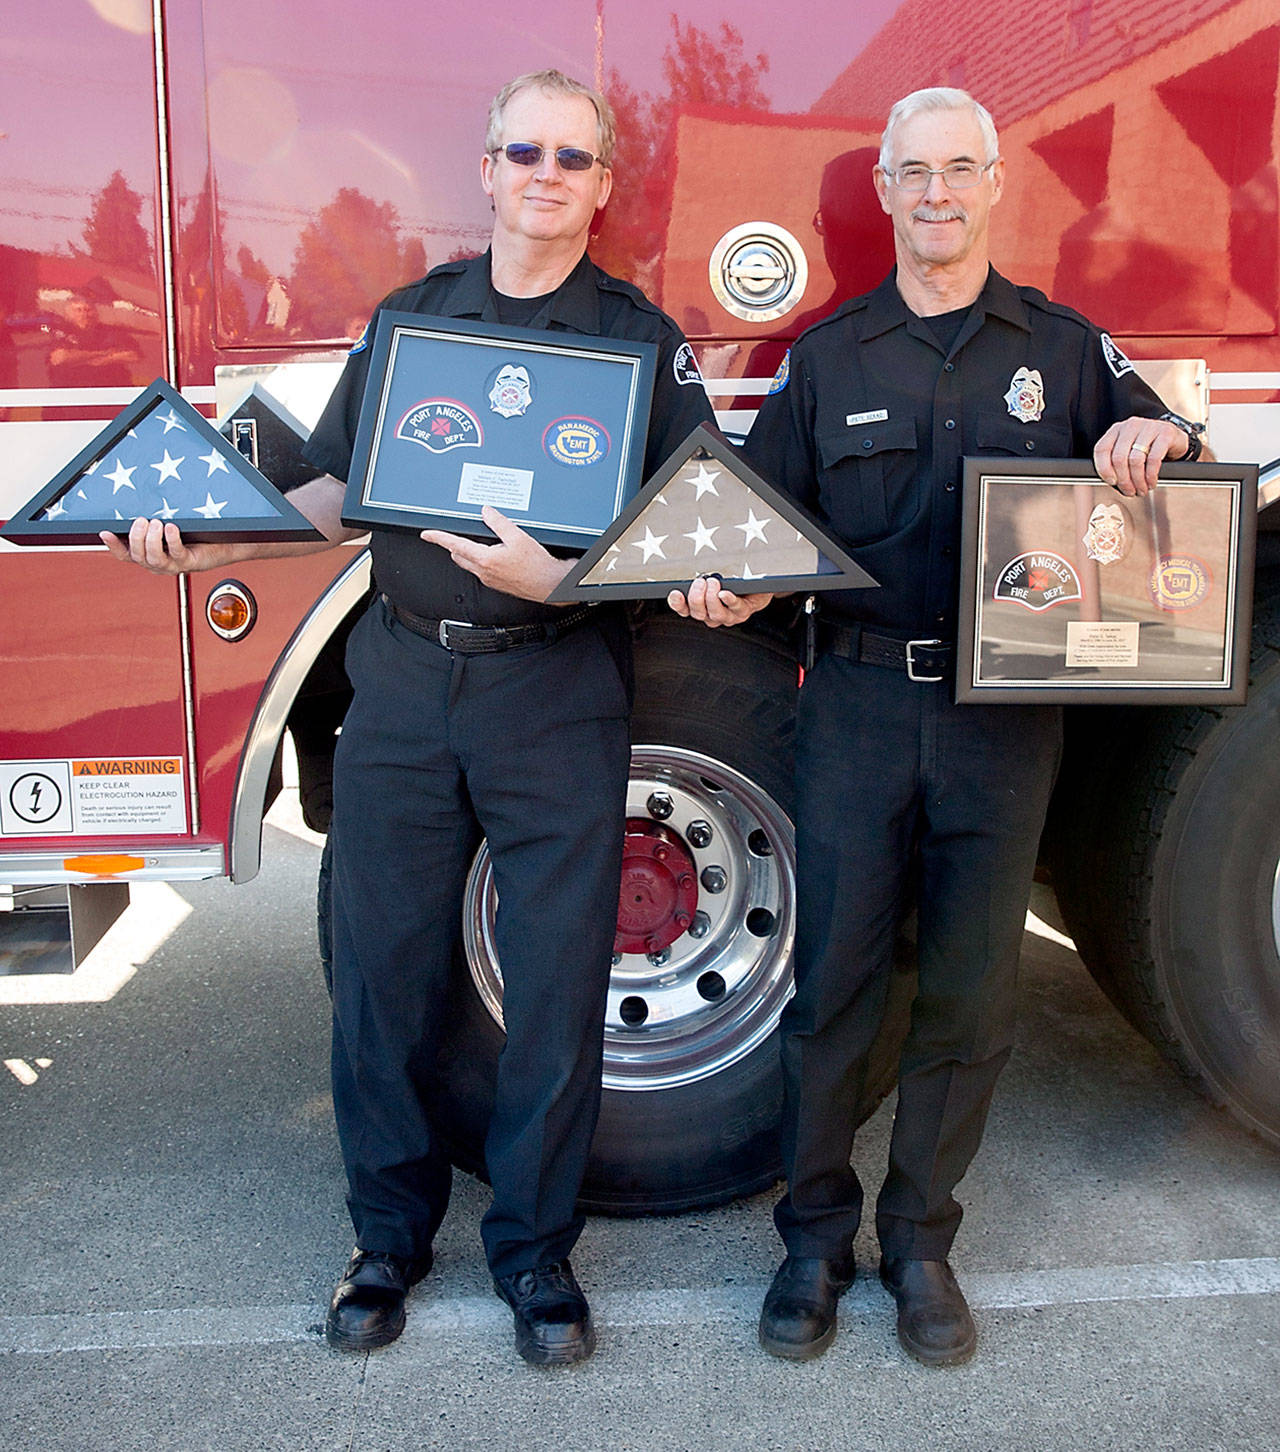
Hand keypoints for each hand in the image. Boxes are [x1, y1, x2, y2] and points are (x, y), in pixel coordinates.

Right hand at [100, 518, 239, 574]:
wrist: (221, 544)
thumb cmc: (192, 535)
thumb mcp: (166, 528)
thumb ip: (150, 521)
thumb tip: (137, 502)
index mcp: (148, 555)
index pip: (124, 554)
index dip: (113, 546)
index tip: (105, 532)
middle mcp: (157, 564)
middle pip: (137, 555)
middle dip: (136, 537)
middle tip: (142, 520)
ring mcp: (172, 565)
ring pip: (153, 558)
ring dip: (152, 540)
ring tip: (156, 523)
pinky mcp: (188, 562)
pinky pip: (176, 553)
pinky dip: (171, 539)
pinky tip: (171, 528)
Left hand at [420, 505, 569, 602]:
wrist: (551, 585)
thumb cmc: (537, 566)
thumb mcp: (518, 537)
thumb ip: (499, 522)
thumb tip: (487, 512)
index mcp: (485, 559)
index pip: (454, 545)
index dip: (438, 538)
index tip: (427, 534)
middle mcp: (484, 572)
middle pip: (458, 555)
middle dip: (453, 544)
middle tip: (454, 533)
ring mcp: (490, 580)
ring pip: (469, 563)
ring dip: (467, 552)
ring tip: (477, 540)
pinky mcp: (497, 584)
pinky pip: (481, 570)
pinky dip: (480, 560)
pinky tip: (494, 553)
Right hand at [667, 574, 773, 626]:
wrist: (759, 586)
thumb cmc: (734, 581)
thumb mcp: (714, 576)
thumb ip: (701, 577)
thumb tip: (688, 568)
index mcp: (702, 607)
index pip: (684, 609)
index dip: (678, 604)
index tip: (675, 593)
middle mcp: (713, 615)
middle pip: (698, 613)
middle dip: (696, 598)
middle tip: (700, 582)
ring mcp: (728, 616)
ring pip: (715, 614)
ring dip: (712, 598)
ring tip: (713, 582)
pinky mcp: (743, 612)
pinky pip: (734, 608)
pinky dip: (728, 600)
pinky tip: (725, 593)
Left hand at [1093, 416, 1188, 496]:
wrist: (1175, 439)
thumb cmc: (1147, 449)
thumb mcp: (1128, 452)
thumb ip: (1115, 463)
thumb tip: (1112, 483)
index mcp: (1116, 430)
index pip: (1102, 449)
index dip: (1103, 469)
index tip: (1111, 482)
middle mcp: (1130, 426)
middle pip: (1119, 457)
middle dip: (1123, 480)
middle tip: (1129, 491)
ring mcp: (1148, 427)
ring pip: (1135, 460)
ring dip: (1138, 480)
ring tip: (1141, 490)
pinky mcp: (1165, 433)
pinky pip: (1154, 459)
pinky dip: (1151, 475)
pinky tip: (1151, 482)